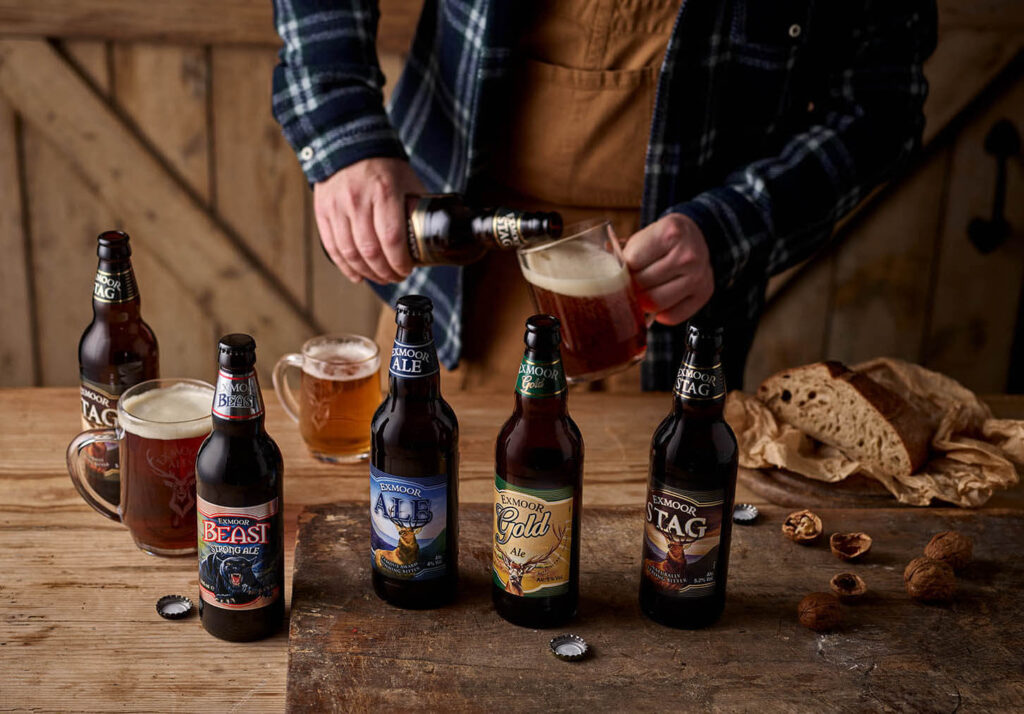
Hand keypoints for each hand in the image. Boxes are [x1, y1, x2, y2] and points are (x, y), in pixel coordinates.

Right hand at [313, 158, 425, 283]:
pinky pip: (333, 247)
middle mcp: (358, 200)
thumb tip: (434, 234)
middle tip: (395, 277)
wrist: (349, 143)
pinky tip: (357, 276)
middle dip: (385, 272)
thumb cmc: (384, 166)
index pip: (392, 238)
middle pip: (370, 250)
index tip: (406, 271)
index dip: (399, 262)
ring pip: (350, 253)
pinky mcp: (323, 211)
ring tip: (380, 278)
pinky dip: (345, 266)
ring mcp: (337, 206)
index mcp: (384, 192)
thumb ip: (417, 208)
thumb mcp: (407, 181)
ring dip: (367, 273)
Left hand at [623, 213, 713, 324]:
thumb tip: (602, 265)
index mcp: (670, 233)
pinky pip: (673, 316)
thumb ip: (624, 250)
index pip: (632, 261)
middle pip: (643, 284)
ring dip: (643, 302)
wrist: (698, 234)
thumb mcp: (646, 234)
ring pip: (656, 303)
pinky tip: (658, 301)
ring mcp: (698, 276)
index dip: (621, 269)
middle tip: (627, 285)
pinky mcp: (703, 294)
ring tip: (640, 294)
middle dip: (630, 287)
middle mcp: (687, 255)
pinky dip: (660, 314)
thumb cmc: (665, 238)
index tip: (621, 269)